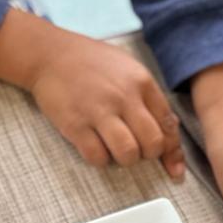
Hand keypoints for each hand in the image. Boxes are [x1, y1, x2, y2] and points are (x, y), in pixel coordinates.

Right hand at [0, 10, 185, 177]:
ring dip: (125, 159)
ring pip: (128, 153)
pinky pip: (97, 156)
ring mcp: (98, 111)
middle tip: (136, 150)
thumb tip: (169, 129)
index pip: (168, 124)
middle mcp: (123, 96)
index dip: (172, 150)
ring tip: (116, 150)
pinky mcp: (75, 124)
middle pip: (152, 143)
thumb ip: (149, 96)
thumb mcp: (128, 68)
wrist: (49, 54)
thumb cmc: (91, 62)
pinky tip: (96, 148)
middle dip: (148, 155)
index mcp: (141, 81)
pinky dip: (100, 159)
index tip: (172, 168)